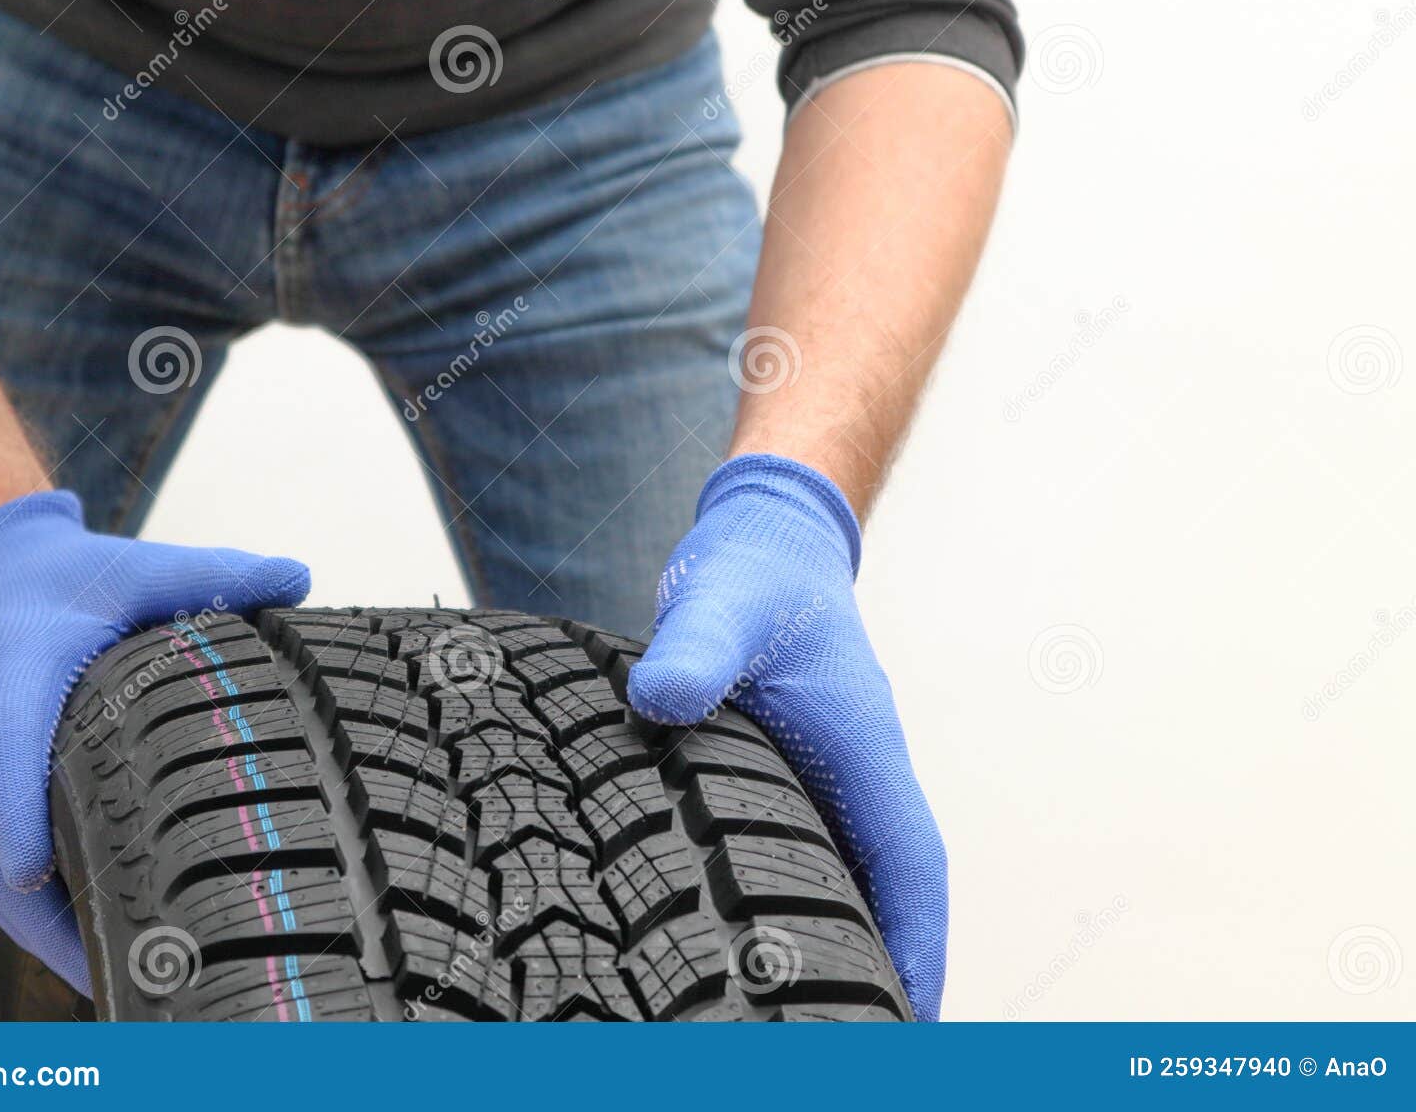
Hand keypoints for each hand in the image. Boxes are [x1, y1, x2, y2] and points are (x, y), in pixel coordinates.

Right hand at [0, 492, 310, 994]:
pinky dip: (20, 909)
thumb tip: (301, 576)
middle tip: (123, 968)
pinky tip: (85, 949)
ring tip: (116, 983)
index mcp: (9, 663)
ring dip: (36, 925)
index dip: (11, 807)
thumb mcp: (142, 568)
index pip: (1, 739)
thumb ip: (218, 574)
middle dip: (43, 907)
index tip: (33, 873)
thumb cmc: (76, 582)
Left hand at [626, 454, 946, 1018]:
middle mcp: (861, 771)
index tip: (912, 1018)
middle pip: (897, 890)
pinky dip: (820, 901)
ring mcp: (837, 773)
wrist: (766, 539)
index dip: (916, 944)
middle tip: (867, 1040)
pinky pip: (826, 850)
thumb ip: (693, 649)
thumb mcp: (719, 605)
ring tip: (832, 1015)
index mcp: (861, 748)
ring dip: (860, 941)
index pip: (909, 864)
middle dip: (895, 969)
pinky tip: (778, 937)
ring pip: (865, 875)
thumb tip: (663, 697)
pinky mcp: (804, 770)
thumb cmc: (753, 573)